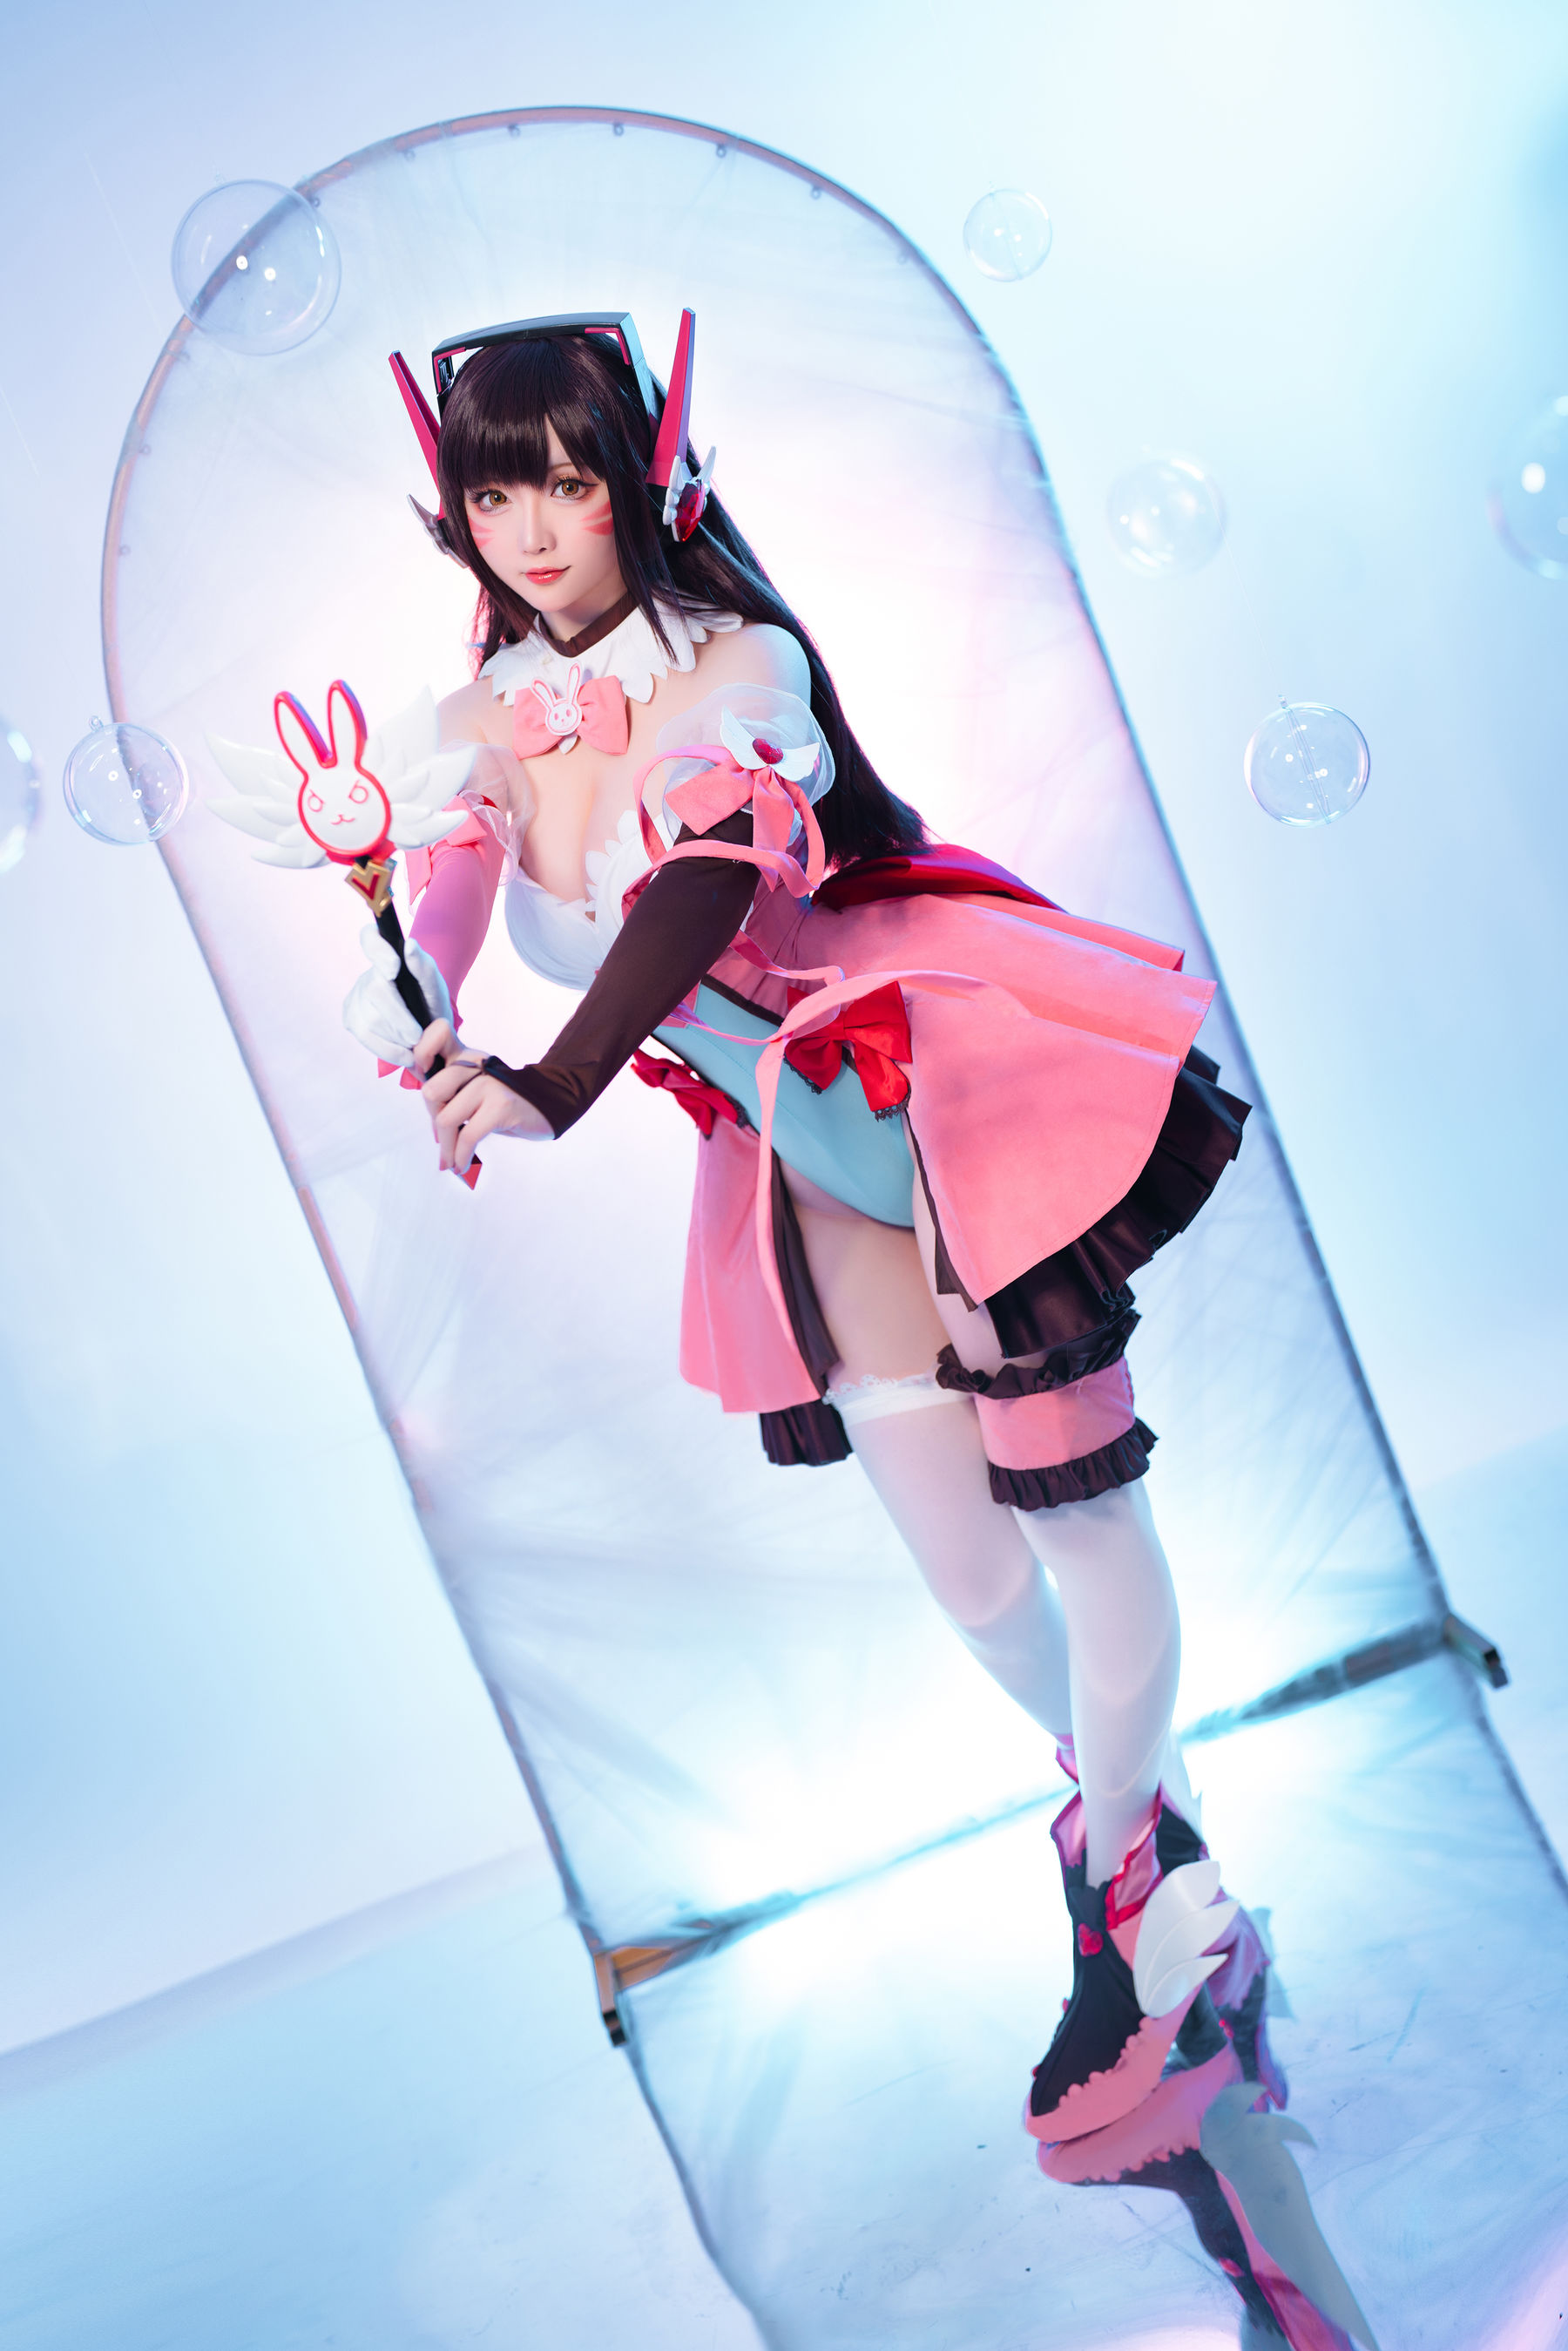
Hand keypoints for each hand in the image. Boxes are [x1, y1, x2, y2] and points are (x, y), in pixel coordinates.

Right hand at [343, 928, 453, 1063]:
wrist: (427, 1029)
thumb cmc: (430, 1001)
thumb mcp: (435, 985)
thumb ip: (424, 967)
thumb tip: (410, 946)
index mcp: (388, 956)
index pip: (369, 938)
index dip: (377, 950)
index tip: (394, 968)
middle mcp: (368, 974)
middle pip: (376, 992)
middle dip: (399, 1018)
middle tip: (417, 1035)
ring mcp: (355, 997)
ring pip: (371, 1019)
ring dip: (397, 1037)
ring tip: (415, 1044)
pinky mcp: (351, 1019)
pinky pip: (365, 1036)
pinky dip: (388, 1050)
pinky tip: (404, 1055)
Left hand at [414, 1021, 554, 1171]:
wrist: (548, 1105)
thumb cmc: (505, 1102)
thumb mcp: (475, 1088)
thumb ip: (451, 1092)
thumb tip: (432, 1123)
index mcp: (467, 1056)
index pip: (438, 1033)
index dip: (422, 1051)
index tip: (421, 1072)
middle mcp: (477, 1064)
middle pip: (432, 1090)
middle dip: (433, 1119)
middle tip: (445, 1134)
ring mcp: (489, 1084)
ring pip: (446, 1118)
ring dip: (446, 1148)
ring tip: (450, 1161)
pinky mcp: (501, 1106)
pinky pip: (468, 1135)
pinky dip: (460, 1156)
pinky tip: (461, 1165)